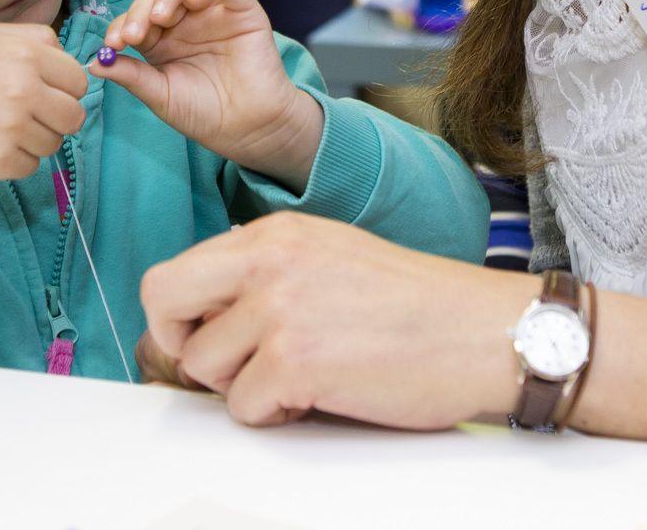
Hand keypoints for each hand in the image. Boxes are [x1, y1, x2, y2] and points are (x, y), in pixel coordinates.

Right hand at [0, 22, 86, 184]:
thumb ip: (38, 40)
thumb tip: (74, 63)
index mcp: (25, 53)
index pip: (79, 81)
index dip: (64, 88)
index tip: (44, 91)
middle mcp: (21, 88)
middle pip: (74, 116)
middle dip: (56, 118)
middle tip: (28, 114)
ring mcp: (10, 127)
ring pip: (55, 144)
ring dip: (35, 139)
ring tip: (4, 126)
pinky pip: (32, 166)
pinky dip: (16, 160)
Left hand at [99, 0, 322, 188]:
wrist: (248, 128)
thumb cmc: (204, 113)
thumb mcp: (160, 95)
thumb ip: (131, 76)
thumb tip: (93, 62)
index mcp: (161, 40)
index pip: (135, 19)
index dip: (121, 26)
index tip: (113, 44)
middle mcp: (185, 21)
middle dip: (139, 11)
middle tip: (134, 34)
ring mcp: (212, 13)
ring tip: (161, 16)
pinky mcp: (241, 10)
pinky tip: (195, 0)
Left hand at [140, 214, 531, 428]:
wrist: (483, 332)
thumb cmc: (420, 304)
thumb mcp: (331, 255)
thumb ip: (268, 271)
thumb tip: (210, 313)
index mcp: (275, 233)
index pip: (176, 270)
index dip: (179, 316)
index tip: (204, 336)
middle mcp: (270, 261)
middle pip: (163, 302)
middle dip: (182, 344)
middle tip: (225, 365)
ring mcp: (280, 310)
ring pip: (203, 366)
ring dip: (242, 386)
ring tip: (296, 378)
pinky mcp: (296, 362)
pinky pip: (244, 408)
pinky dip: (276, 415)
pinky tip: (318, 396)